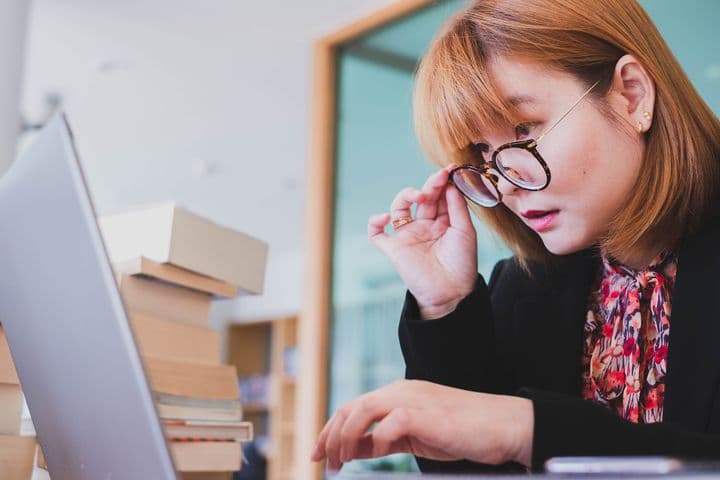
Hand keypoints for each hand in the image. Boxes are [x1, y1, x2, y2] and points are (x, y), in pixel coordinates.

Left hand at [311, 380, 533, 471]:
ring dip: (346, 437)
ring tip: (342, 461)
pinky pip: (390, 423)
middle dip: (330, 436)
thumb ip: (383, 439)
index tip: (317, 454)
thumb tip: (354, 449)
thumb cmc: (460, 431)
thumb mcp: (412, 437)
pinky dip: (378, 439)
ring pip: (363, 409)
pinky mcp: (424, 413)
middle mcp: (400, 391)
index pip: (352, 407)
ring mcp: (412, 399)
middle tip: (323, 462)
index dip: (330, 430)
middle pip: (350, 407)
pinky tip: (380, 453)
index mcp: (396, 394)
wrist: (500, 425)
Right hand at [368, 165, 478, 318]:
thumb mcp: (465, 232)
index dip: (443, 182)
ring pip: (398, 207)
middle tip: (439, 178)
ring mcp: (407, 236)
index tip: (450, 169)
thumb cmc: (462, 264)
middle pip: (421, 197)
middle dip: (429, 185)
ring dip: (406, 195)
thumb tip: (450, 184)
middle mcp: (423, 226)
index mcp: (441, 222)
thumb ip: (457, 207)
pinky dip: (375, 222)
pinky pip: (376, 233)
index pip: (439, 195)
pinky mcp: (393, 249)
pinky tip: (385, 217)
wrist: (451, 293)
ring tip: (420, 195)